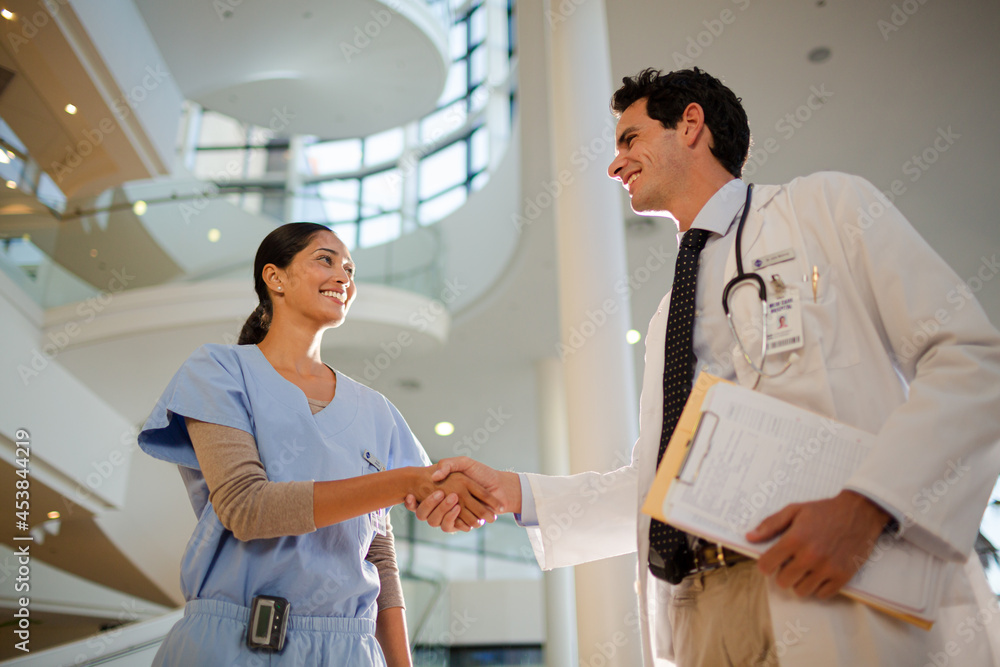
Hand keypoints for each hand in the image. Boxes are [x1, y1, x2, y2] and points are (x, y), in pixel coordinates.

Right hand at [405, 457, 519, 532]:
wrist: (500, 486)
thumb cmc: (482, 473)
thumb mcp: (464, 463)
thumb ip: (448, 465)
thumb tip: (434, 476)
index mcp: (440, 493)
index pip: (419, 500)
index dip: (411, 502)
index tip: (409, 496)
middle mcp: (443, 506)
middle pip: (424, 513)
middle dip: (429, 505)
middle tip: (439, 493)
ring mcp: (453, 516)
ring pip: (435, 521)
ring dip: (442, 512)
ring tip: (453, 501)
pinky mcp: (463, 523)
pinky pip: (452, 527)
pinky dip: (455, 519)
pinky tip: (458, 510)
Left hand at [746, 490, 890, 598]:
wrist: (859, 513)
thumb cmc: (825, 511)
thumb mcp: (794, 510)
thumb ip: (770, 524)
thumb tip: (749, 537)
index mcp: (795, 539)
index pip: (766, 565)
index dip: (765, 565)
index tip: (769, 562)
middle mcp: (810, 556)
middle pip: (783, 582)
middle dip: (782, 574)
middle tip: (790, 564)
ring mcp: (828, 568)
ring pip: (801, 591)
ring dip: (800, 582)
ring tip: (805, 569)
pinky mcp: (843, 576)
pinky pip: (822, 595)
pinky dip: (818, 587)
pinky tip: (819, 573)